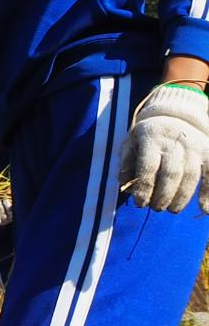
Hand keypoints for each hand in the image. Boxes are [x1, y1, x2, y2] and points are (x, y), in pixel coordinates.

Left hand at [121, 84, 208, 213]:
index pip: (148, 166)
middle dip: (163, 195)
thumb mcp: (131, 143)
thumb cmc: (147, 137)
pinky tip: (204, 209)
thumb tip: (124, 185)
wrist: (175, 116)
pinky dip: (208, 193)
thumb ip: (126, 163)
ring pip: (191, 176)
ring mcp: (194, 147)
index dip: (144, 188)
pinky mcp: (208, 152)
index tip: (140, 204)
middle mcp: (174, 141)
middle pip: (171, 173)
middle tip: (156, 208)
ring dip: (182, 197)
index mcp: (151, 137)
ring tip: (172, 209)